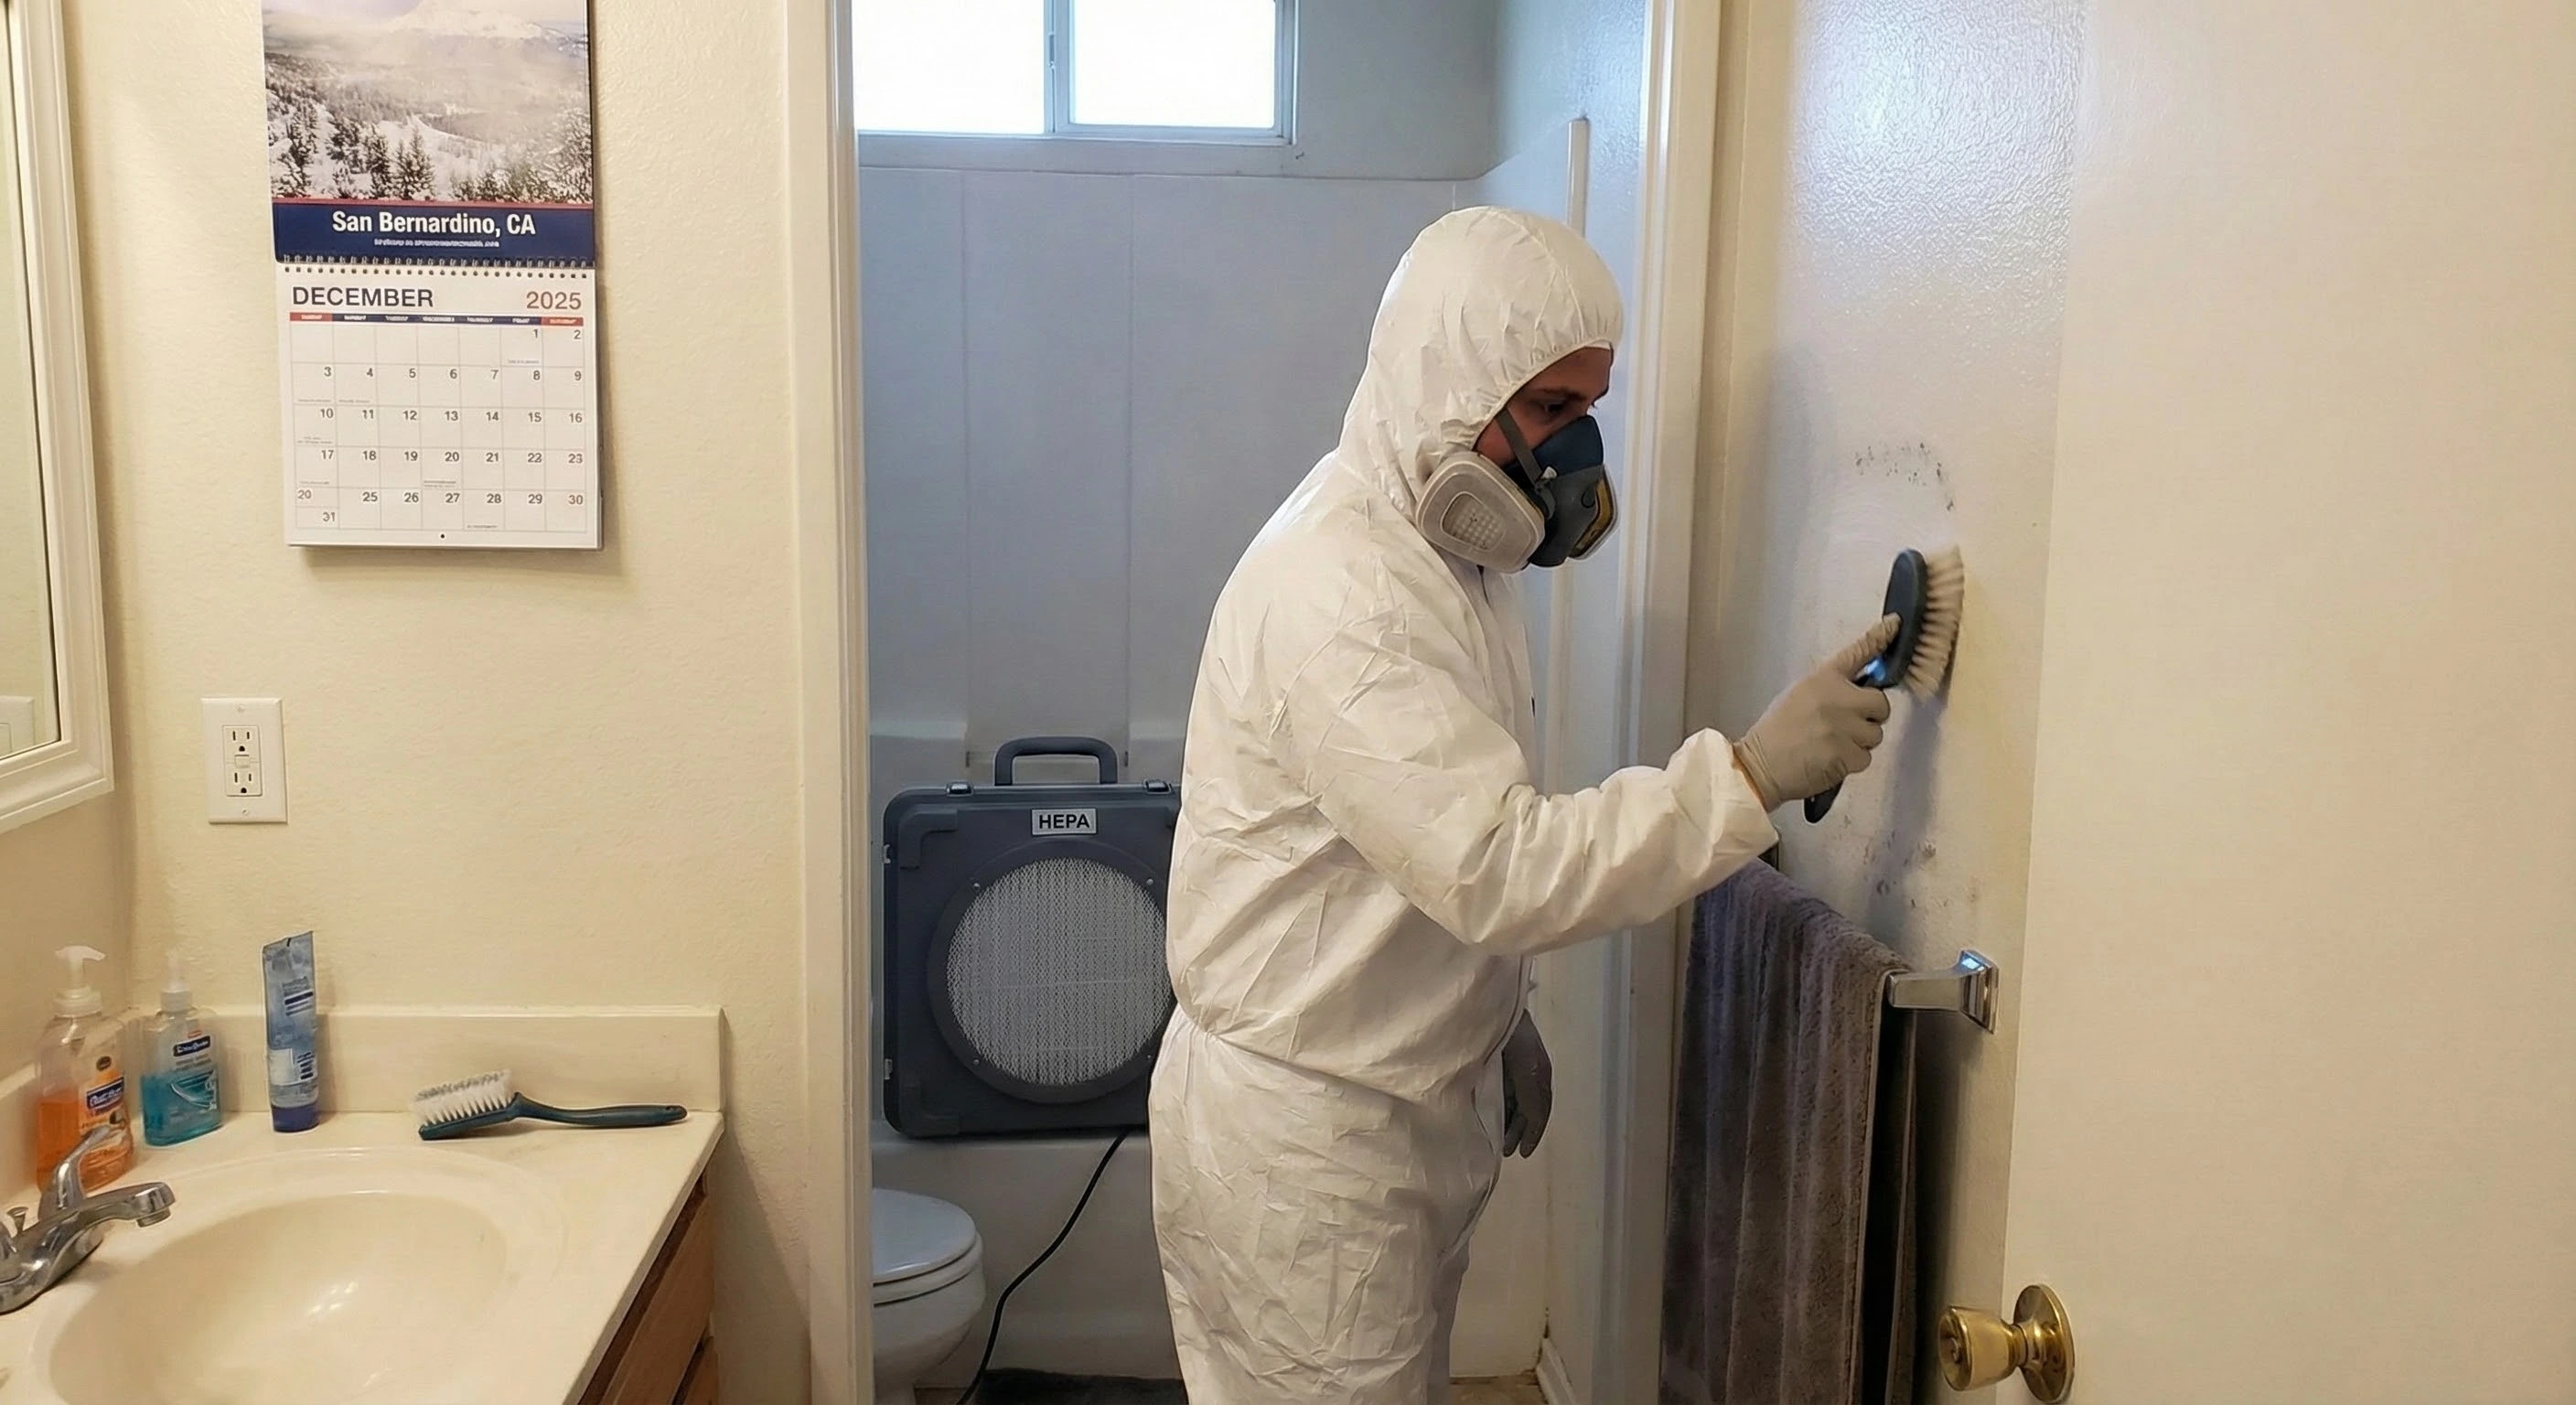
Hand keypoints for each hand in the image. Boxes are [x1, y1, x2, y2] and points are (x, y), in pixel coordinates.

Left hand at [1500, 1010, 1552, 1157]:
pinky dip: (1504, 1106)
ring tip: (1498, 1140)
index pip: (1539, 1109)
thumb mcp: (1524, 1064)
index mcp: (1538, 1072)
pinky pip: (1507, 1091)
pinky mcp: (1502, 1062)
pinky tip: (1492, 1115)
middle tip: (1506, 1150)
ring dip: (1511, 1121)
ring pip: (1517, 1101)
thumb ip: (1529, 1093)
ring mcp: (1517, 1066)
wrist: (1491, 1000)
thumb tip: (1534, 1121)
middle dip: (1520, 1130)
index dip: (1532, 1132)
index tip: (1522, 1153)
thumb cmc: (1507, 1030)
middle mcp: (1530, 1071)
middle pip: (1528, 1107)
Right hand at [1729, 616, 1900, 809]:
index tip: (1894, 624)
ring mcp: (1843, 727)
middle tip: (1847, 725)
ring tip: (1831, 745)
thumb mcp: (1798, 695)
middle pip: (1881, 703)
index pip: (1858, 652)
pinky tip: (1829, 760)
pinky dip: (1851, 762)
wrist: (1760, 765)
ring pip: (1875, 734)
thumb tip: (1860, 692)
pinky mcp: (1846, 754)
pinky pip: (1865, 757)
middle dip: (1871, 716)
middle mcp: (1837, 698)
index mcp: (1822, 679)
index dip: (1879, 637)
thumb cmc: (1777, 732)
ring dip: (1859, 742)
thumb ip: (1830, 689)